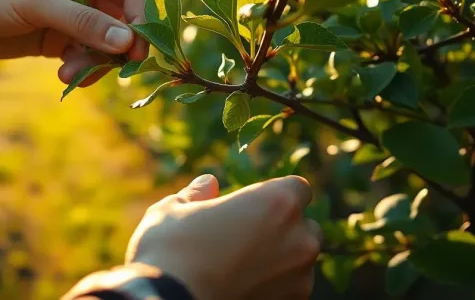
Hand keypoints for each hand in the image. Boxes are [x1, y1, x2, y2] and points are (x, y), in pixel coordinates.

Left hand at [0, 0, 147, 84]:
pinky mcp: (63, 39)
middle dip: (118, 49)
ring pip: (107, 45)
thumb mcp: (37, 5)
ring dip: (96, 64)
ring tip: (69, 74)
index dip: (141, 22)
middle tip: (114, 71)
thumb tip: (128, 41)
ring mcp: (75, 16)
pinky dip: (82, 70)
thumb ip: (83, 22)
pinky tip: (63, 76)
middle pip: (124, 23)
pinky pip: (88, 58)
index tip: (138, 52)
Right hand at [125, 175, 320, 299]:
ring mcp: (299, 278)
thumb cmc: (169, 251)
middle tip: (245, 237)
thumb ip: (197, 194)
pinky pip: (289, 291)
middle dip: (283, 229)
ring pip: (299, 263)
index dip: (276, 195)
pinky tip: (240, 288)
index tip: (253, 204)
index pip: (298, 188)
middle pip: (305, 226)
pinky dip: (273, 288)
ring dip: (280, 261)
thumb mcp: (173, 210)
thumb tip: (208, 184)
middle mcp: (299, 238)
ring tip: (239, 268)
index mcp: (277, 202)